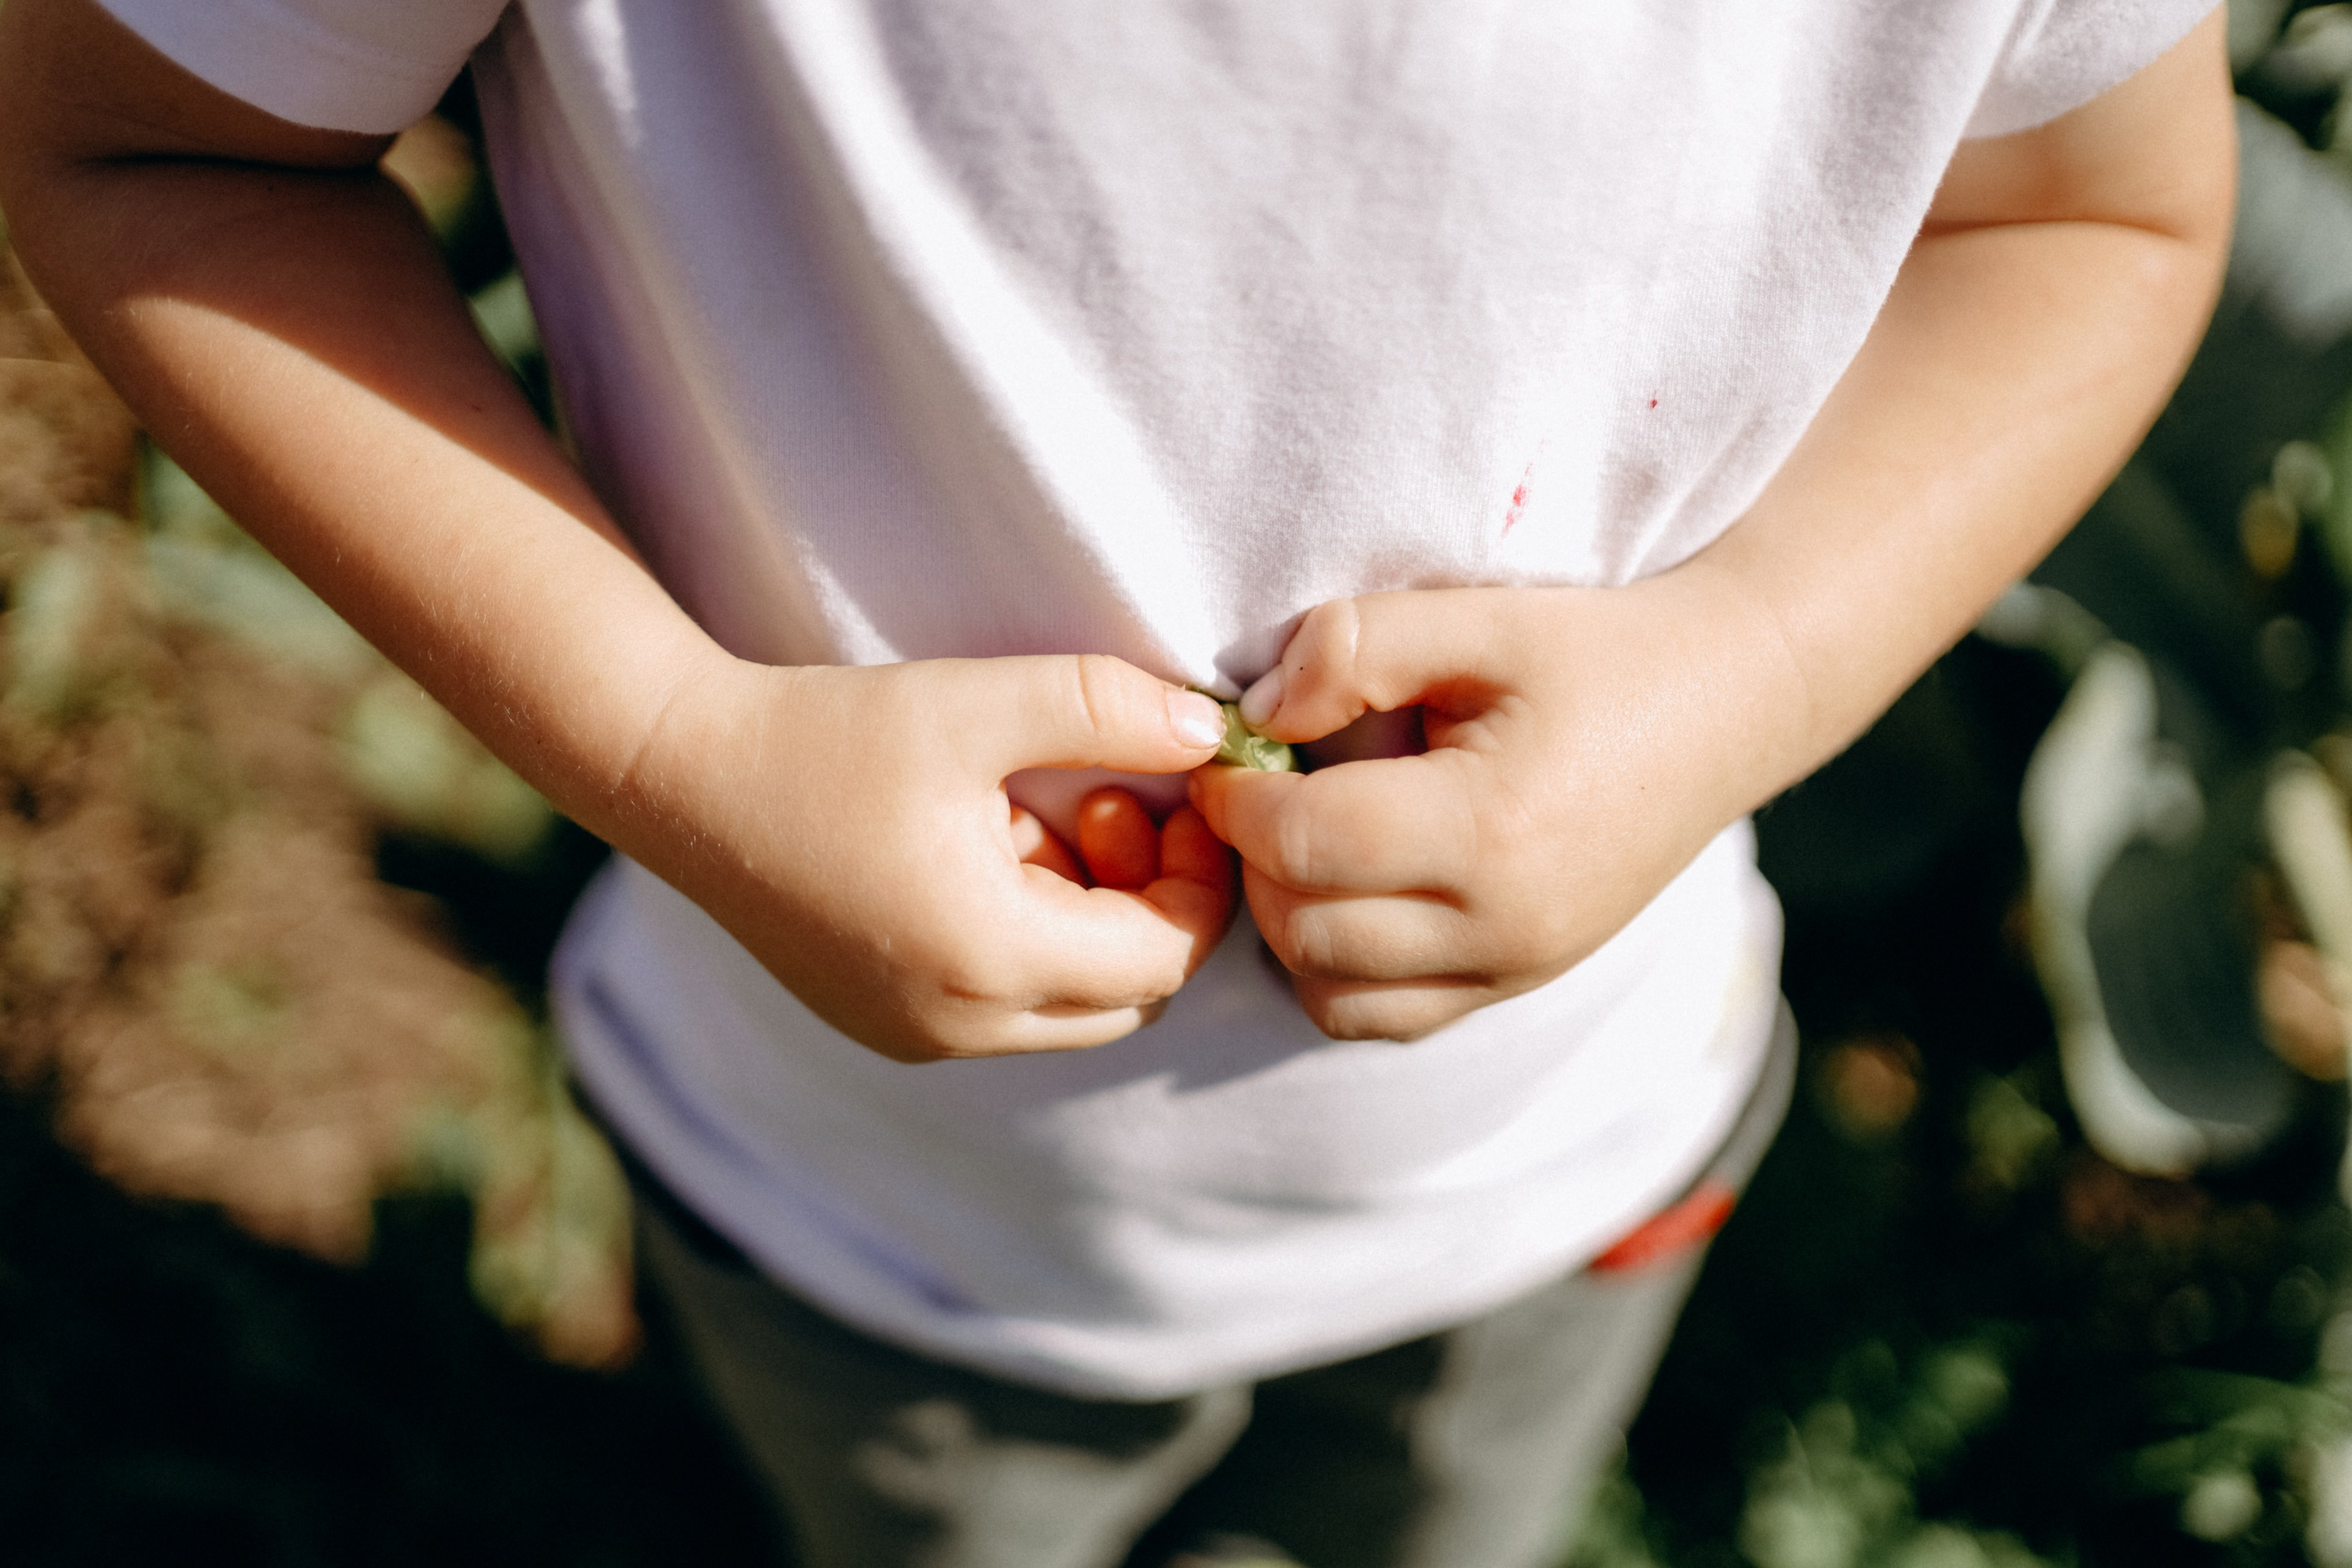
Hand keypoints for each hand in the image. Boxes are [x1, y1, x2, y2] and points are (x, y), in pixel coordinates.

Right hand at [614, 650, 1236, 1061]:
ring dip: (1088, 918)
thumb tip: (1216, 740)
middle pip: (1130, 997)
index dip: (1201, 880)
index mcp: (991, 960)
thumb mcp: (979, 702)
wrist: (677, 775)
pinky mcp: (885, 1021)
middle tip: (1115, 801)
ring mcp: (917, 1036)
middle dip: (1150, 902)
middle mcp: (959, 1026)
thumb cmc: (826, 734)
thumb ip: (1110, 710)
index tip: (1184, 795)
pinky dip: (1030, 936)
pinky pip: (1005, 1003)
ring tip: (1038, 812)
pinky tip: (986, 845)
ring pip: (1070, 1005)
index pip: (1165, 959)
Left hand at [1189, 578, 1776, 1040]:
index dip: (1237, 798)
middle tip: (1259, 788)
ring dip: (1289, 923)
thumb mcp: (1477, 615)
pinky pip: (1385, 1018)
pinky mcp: (1520, 984)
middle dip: (1254, 860)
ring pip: (1331, 995)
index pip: (1304, 844)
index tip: (1229, 750)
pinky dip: (1338, 969)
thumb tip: (1256, 712)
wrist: (1728, 703)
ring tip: (1303, 840)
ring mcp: (1516, 969)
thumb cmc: (1598, 649)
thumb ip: (1354, 648)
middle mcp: (1503, 926)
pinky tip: (1348, 889)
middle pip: (1304, 931)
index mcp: (1490, 830)